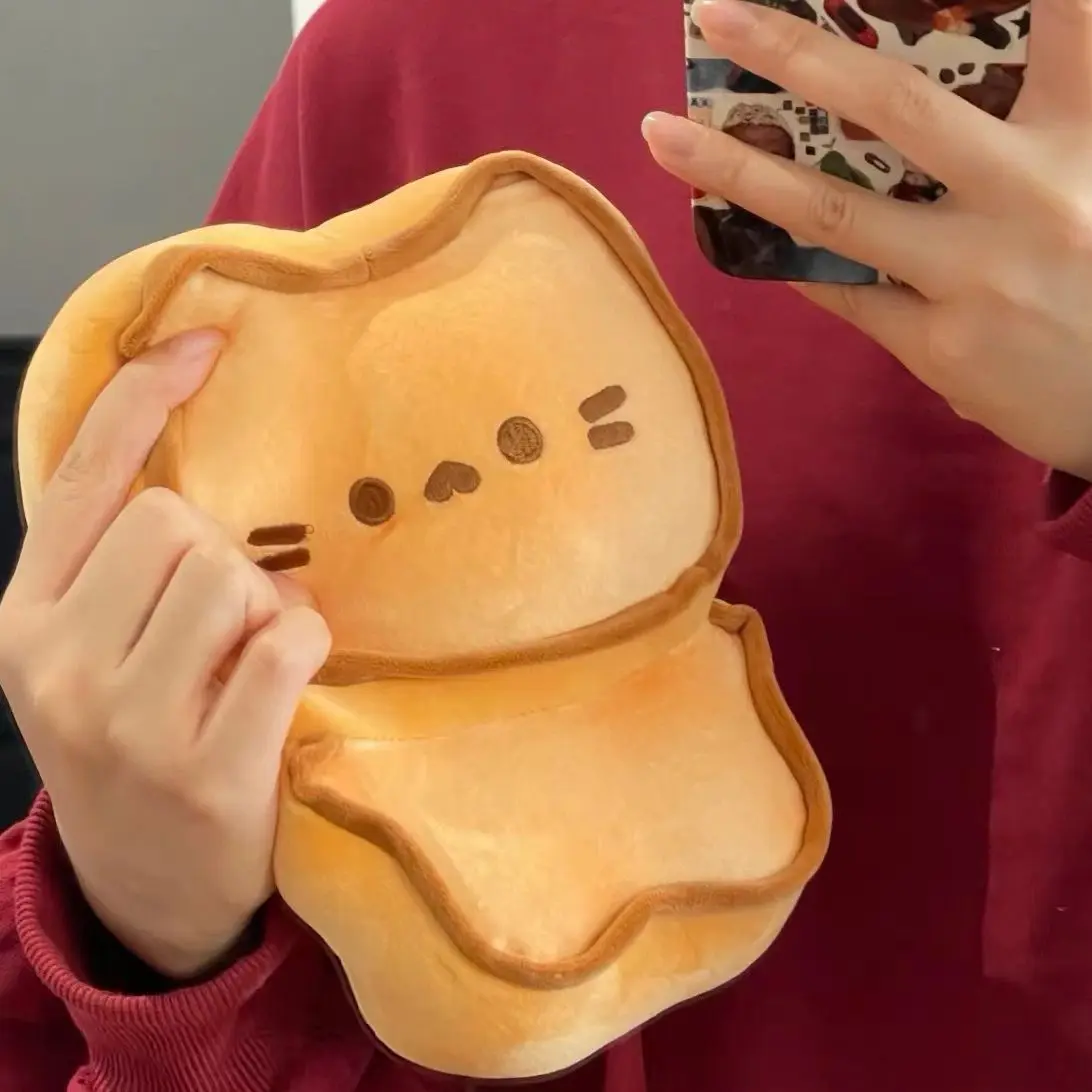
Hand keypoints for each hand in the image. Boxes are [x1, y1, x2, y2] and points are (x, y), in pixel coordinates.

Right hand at [0, 331, 330, 978]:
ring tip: (251, 655)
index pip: (82, 479)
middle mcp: (58, 660)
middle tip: (228, 617)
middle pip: (172, 522)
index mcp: (25, 617)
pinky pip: (283, 638)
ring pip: (228, 574)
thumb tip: (196, 470)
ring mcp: (128, 720)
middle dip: (219, 554)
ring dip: (263, 601)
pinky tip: (286, 676)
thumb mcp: (89, 656)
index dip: (141, 399)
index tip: (200, 341)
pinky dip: (303, 640)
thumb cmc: (135, 751)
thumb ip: (118, 571)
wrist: (144, 892)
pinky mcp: (205, 767)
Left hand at [644, 0, 1091, 480]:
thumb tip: (936, 86)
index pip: (1059, 20)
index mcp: (1088, 132)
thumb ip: (1051, 119)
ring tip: (663, 134)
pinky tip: (730, 226)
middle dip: (795, 50)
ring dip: (738, 169)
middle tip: (714, 11)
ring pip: (833, 211)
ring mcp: (977, 277)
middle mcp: (1030, 193)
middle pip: (894, 105)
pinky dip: (785, 255)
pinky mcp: (942, 348)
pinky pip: (842, 291)